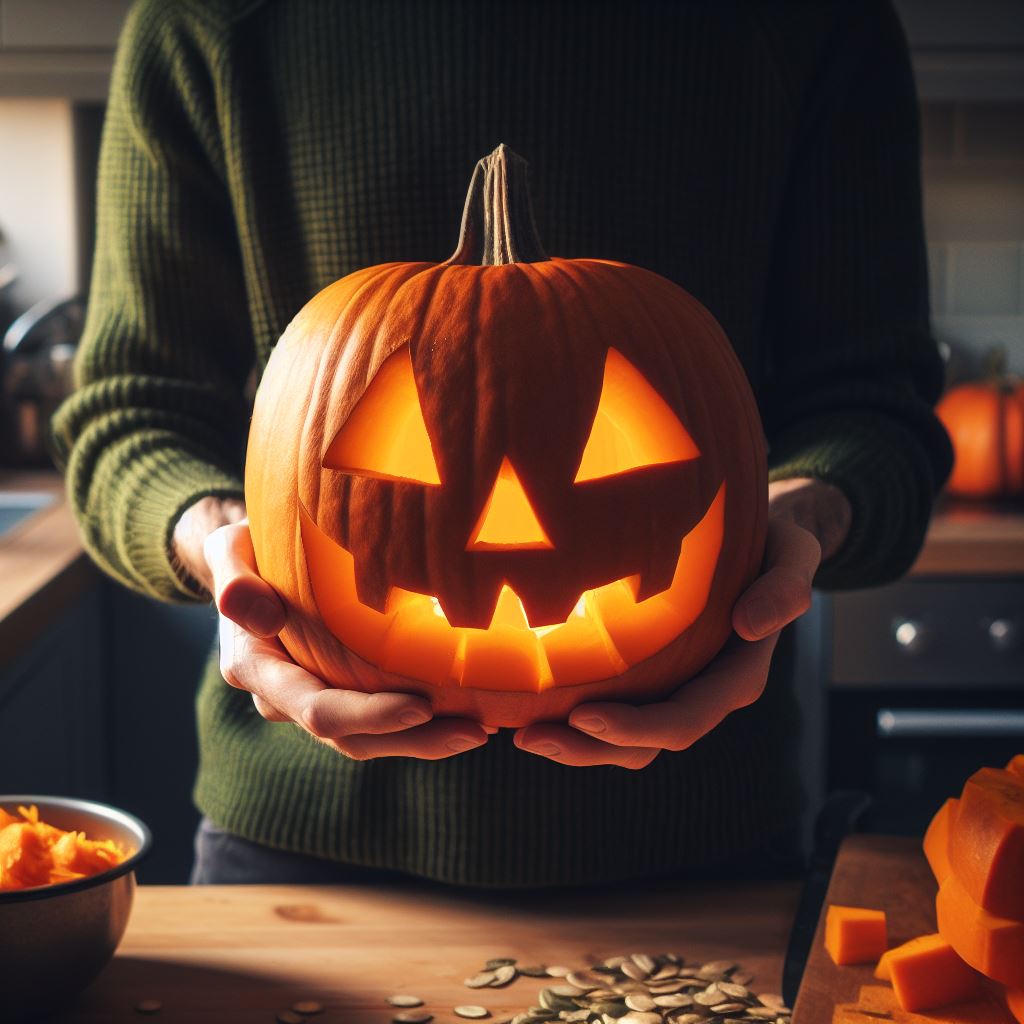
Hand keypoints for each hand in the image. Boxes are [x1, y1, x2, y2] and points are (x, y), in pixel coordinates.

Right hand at [172, 497, 491, 759]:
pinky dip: (420, 721)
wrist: (250, 558)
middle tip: (474, 731)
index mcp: (257, 670)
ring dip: (425, 740)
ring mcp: (314, 697)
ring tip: (480, 729)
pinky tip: (465, 710)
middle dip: (414, 739)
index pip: (318, 709)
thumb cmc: (248, 547)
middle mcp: (284, 697)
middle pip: (352, 737)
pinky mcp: (340, 688)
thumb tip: (256, 616)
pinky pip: (380, 718)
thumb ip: (234, 579)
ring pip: (370, 739)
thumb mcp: (230, 549)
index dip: (370, 715)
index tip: (422, 707)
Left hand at [513, 477, 850, 768]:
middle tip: (528, 737)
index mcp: (737, 675)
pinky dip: (573, 717)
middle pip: (646, 744)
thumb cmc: (771, 540)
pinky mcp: (650, 675)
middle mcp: (703, 692)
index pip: (685, 718)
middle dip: (588, 747)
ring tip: (520, 734)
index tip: (584, 717)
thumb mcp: (794, 552)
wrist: (759, 538)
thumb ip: (786, 586)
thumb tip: (751, 627)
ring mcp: (675, 688)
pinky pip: (613, 708)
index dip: (635, 727)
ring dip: (574, 744)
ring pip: (624, 739)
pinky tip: (529, 705)